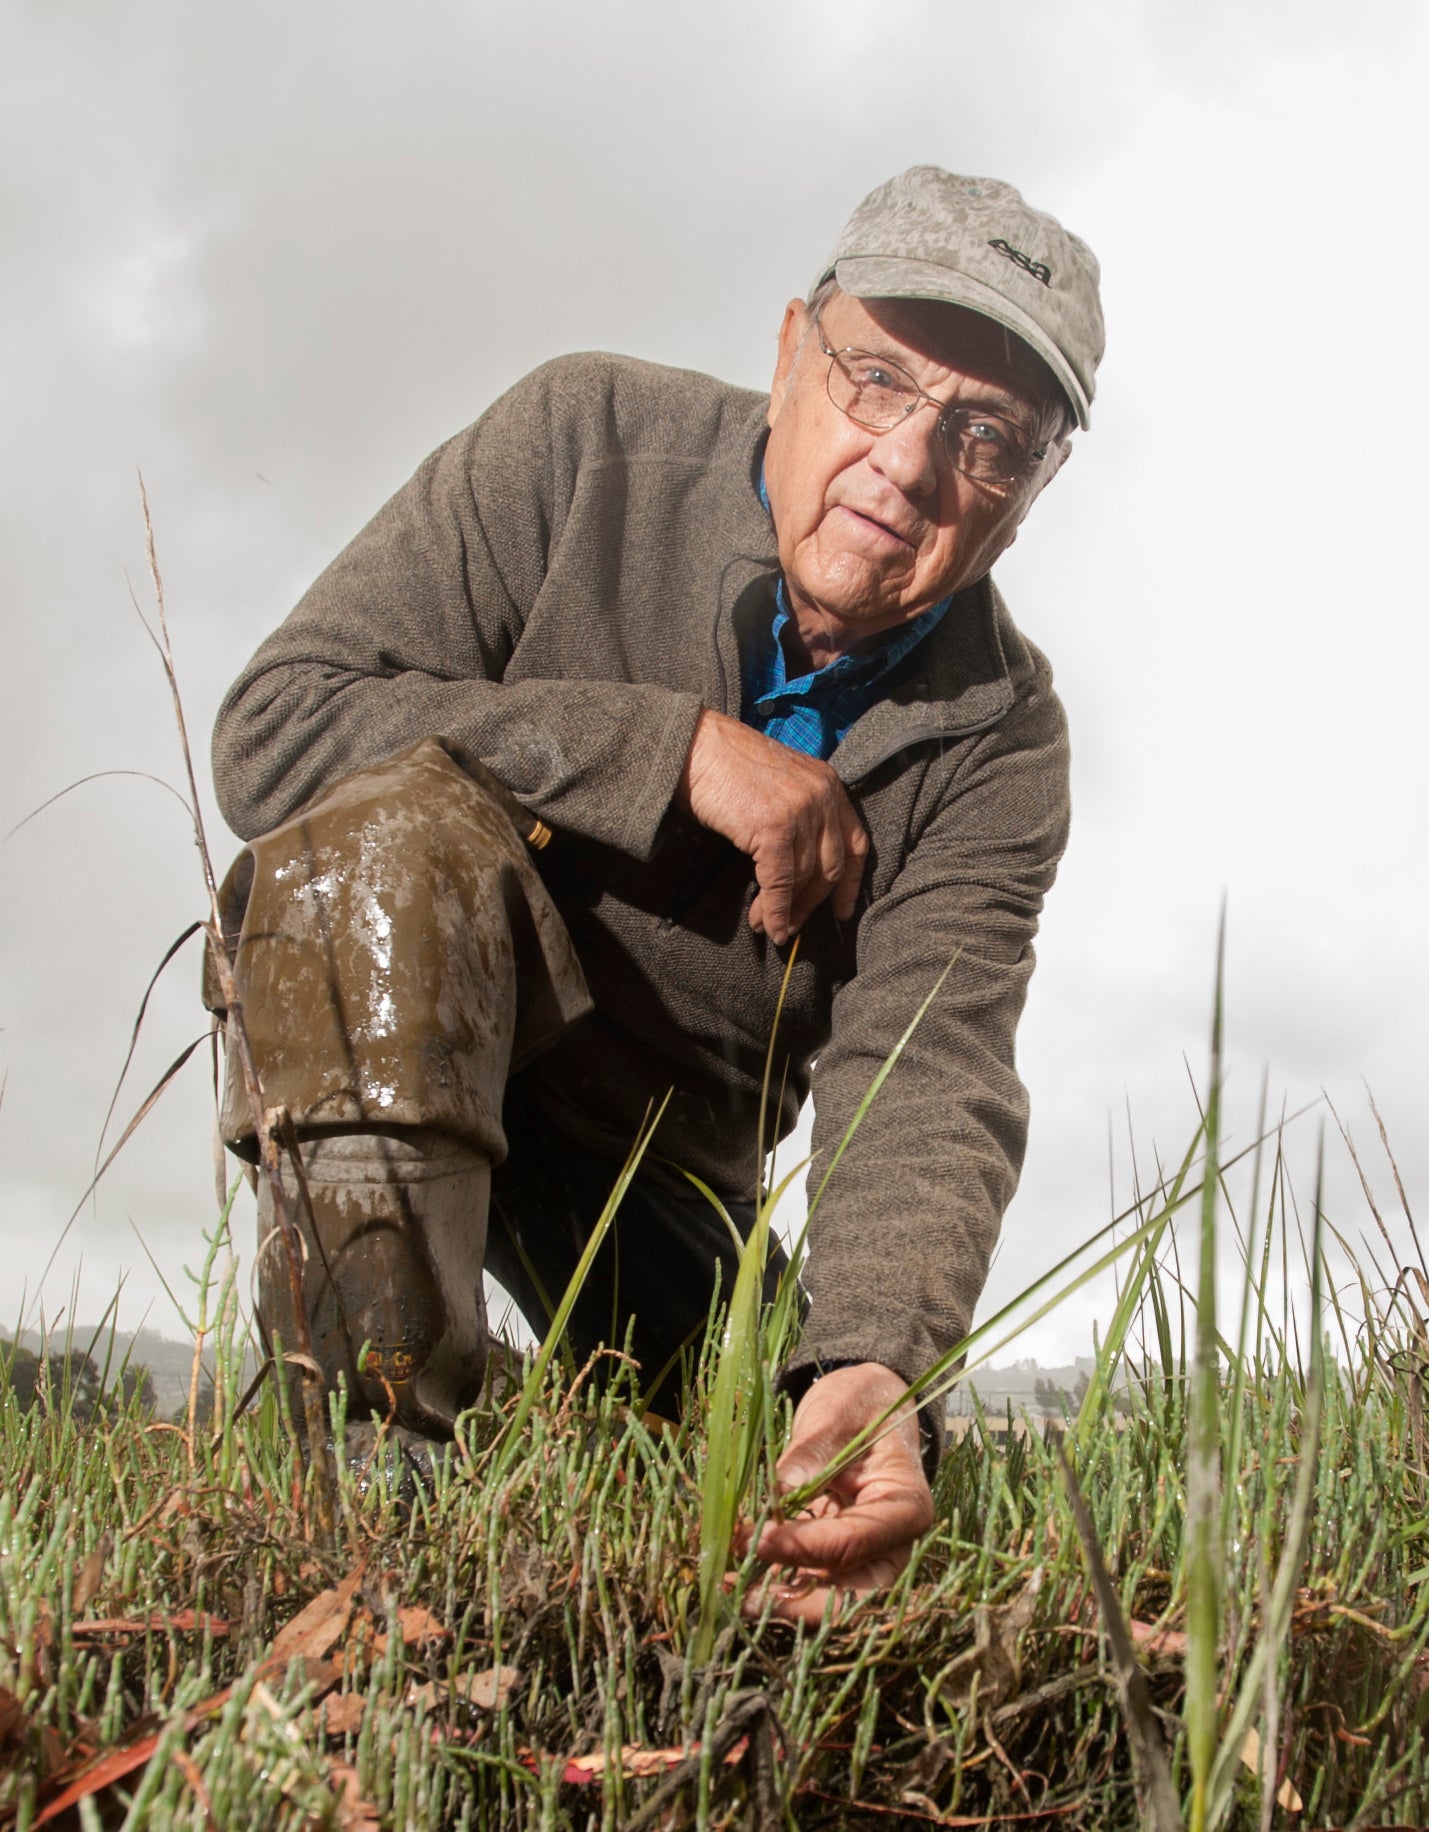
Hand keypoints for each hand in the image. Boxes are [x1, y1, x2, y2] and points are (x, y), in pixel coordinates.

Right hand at [677, 710, 867, 943]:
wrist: (696, 747)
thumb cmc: (727, 767)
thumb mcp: (778, 786)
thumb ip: (798, 818)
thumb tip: (796, 874)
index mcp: (828, 784)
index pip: (854, 843)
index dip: (849, 882)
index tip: (842, 909)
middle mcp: (822, 796)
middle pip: (831, 867)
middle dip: (812, 903)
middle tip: (794, 925)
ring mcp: (801, 811)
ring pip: (805, 878)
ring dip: (787, 911)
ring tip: (768, 926)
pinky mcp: (775, 827)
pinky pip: (781, 881)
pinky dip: (775, 909)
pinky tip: (767, 924)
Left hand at [738, 1363, 933, 1624]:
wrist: (867, 1407)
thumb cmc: (859, 1405)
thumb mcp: (837, 1416)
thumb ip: (809, 1456)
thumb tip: (774, 1494)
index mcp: (905, 1507)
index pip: (853, 1542)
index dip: (804, 1548)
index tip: (758, 1540)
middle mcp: (892, 1545)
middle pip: (851, 1597)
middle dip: (795, 1600)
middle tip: (741, 1588)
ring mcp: (865, 1558)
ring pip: (826, 1599)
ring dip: (778, 1599)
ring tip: (729, 1587)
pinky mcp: (836, 1559)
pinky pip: (809, 1582)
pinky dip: (774, 1582)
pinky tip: (737, 1577)